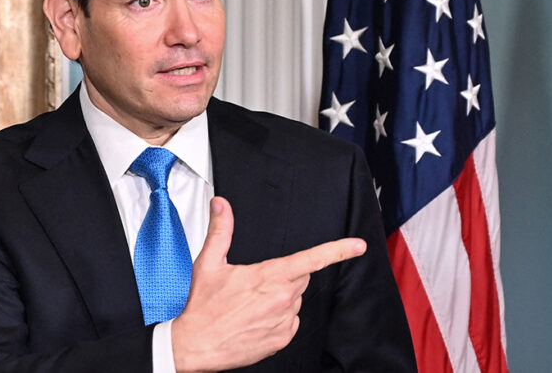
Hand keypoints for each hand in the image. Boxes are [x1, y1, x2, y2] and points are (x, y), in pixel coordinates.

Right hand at [171, 196, 366, 372]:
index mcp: (270, 277)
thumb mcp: (209, 263)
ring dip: (280, 297)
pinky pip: (291, 321)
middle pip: (301, 277)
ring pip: (295, 299)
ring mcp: (284, 321)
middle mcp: (282, 299)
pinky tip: (255, 319)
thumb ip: (221, 230)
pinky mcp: (282, 339)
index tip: (358, 246)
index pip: (312, 259)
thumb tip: (222, 205)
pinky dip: (278, 318)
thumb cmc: (202, 307)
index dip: (338, 250)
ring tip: (251, 304)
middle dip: (285, 275)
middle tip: (256, 282)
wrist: (194, 346)